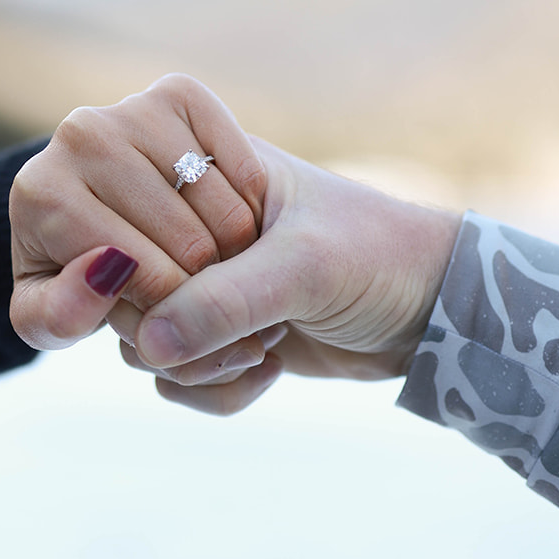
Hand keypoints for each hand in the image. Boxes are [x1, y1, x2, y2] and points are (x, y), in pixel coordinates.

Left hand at [8, 73, 266, 350]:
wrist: (105, 213)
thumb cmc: (77, 277)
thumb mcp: (53, 320)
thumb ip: (62, 316)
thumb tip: (102, 273)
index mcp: (39, 191)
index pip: (124, 261)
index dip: (159, 302)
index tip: (167, 318)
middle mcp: (79, 135)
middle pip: (174, 229)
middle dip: (202, 280)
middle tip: (202, 294)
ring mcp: (131, 108)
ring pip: (210, 196)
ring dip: (234, 243)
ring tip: (219, 263)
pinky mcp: (179, 92)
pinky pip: (236, 155)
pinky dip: (249, 195)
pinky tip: (234, 216)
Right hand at [120, 138, 461, 414]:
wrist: (431, 310)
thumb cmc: (376, 254)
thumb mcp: (304, 268)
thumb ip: (224, 300)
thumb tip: (147, 345)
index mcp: (206, 169)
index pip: (128, 217)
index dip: (160, 268)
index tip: (224, 284)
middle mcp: (192, 223)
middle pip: (126, 288)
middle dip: (186, 328)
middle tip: (254, 329)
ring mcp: (200, 281)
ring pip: (141, 338)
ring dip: (203, 364)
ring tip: (266, 348)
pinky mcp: (212, 333)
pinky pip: (170, 377)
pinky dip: (215, 389)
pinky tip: (270, 370)